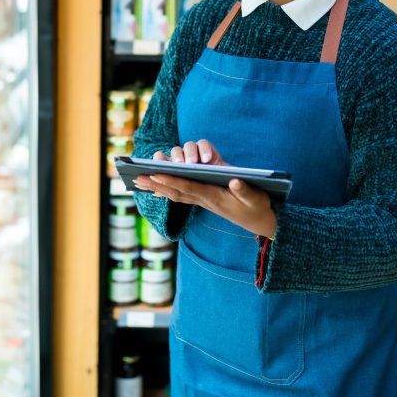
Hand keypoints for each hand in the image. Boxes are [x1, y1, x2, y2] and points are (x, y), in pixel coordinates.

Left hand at [135, 140, 276, 237]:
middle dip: (156, 184)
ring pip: (175, 194)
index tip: (155, 174)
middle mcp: (205, 200)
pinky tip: (155, 188)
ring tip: (139, 181)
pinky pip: (181, 195)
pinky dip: (167, 190)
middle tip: (136, 178)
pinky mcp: (205, 200)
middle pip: (176, 191)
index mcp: (214, 197)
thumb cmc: (258, 206)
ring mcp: (203, 201)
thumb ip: (246, 190)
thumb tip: (235, 180)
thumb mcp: (256, 198)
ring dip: (157, 188)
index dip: (172, 181)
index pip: (189, 188)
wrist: (260, 222)